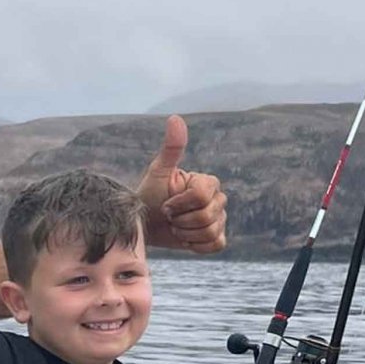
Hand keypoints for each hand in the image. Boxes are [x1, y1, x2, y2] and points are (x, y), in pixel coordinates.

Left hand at [136, 115, 227, 252]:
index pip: (202, 196)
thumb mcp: (158, 172)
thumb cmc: (150, 195)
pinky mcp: (216, 238)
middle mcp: (218, 199)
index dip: (180, 203)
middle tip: (169, 216)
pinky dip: (196, 245)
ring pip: (211, 231)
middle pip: (208, 216)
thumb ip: (171, 148)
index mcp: (207, 182)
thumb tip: (175, 118)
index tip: (166, 203)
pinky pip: (215, 244)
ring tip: (175, 226)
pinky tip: (184, 238)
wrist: (145, 223)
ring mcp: (219, 219)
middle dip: (181, 220)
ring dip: (186, 233)